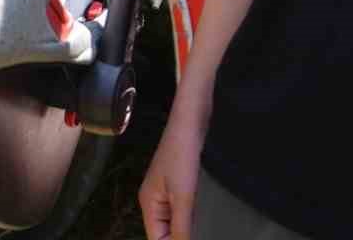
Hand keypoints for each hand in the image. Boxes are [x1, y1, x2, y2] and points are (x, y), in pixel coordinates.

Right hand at [138, 118, 205, 239]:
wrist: (188, 124)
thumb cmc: (182, 158)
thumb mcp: (183, 197)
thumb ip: (181, 227)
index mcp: (149, 204)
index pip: (156, 239)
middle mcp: (153, 200)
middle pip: (163, 232)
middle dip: (179, 238)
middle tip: (201, 235)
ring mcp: (164, 192)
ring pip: (173, 222)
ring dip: (185, 231)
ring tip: (203, 232)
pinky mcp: (176, 185)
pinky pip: (180, 211)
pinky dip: (189, 219)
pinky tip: (202, 221)